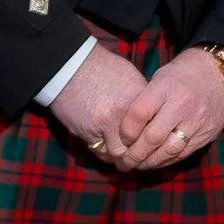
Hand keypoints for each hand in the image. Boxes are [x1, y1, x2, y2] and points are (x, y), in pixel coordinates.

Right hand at [48, 43, 150, 161]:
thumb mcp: (129, 77)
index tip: (151, 141)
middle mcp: (125, 115)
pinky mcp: (88, 133)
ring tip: (122, 155)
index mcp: (139, 99)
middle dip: (138, 153)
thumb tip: (151, 114)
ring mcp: (106, 126)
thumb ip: (141, 98)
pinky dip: (104, 152)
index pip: (153, 128)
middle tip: (138, 155)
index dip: (153, 137)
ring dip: (120, 156)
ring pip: (119, 153)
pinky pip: (100, 151)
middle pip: (138, 146)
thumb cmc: (101, 68)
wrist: (70, 66)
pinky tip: (106, 147)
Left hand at [114, 47, 223, 172]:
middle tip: (123, 162)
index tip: (121, 138)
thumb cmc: (183, 74)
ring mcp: (196, 121)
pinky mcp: (207, 134)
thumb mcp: (161, 77)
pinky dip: (167, 160)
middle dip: (135, 154)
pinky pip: (184, 153)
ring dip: (150, 162)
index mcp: (166, 87)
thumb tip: (125, 127)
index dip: (126, 130)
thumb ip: (146, 100)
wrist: (221, 72)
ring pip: (169, 150)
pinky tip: (157, 161)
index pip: (140, 113)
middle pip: (153, 137)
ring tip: (139, 165)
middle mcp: (181, 105)